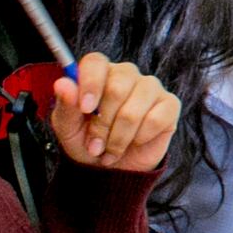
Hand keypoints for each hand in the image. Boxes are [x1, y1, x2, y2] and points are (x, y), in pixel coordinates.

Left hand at [48, 54, 179, 172]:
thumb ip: (66, 106)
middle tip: (95, 144)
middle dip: (103, 124)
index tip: (85, 109)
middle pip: (117, 87)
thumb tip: (62, 83)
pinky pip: (156, 119)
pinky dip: (141, 138)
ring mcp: (151, 88)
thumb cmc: (87, 142)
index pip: (96, 62)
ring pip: (134, 109)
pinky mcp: (170, 105)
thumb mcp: (68, 128)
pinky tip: (135, 142)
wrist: (112, 169)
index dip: (90, 84)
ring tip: (111, 150)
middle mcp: (127, 75)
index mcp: (99, 74)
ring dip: (119, 137)